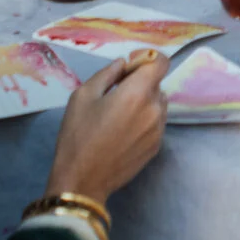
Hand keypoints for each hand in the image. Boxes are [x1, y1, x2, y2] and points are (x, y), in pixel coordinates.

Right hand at [46, 50, 169, 200]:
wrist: (82, 180)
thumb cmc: (78, 136)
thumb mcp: (83, 96)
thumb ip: (107, 74)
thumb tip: (123, 64)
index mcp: (138, 93)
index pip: (161, 62)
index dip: (147, 59)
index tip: (129, 67)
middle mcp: (155, 109)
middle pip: (156, 84)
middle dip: (139, 83)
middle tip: (115, 94)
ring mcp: (159, 130)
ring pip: (157, 104)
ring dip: (143, 102)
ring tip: (118, 116)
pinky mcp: (157, 147)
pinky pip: (155, 123)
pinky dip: (144, 120)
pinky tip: (122, 132)